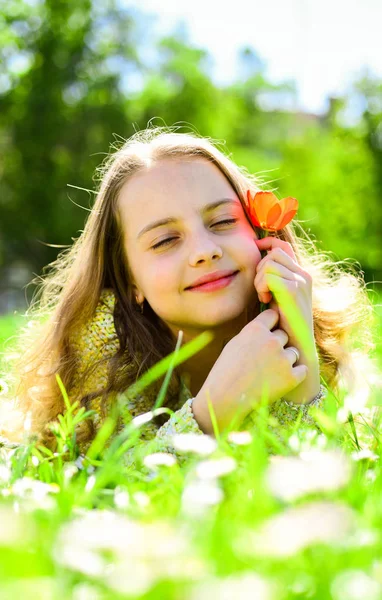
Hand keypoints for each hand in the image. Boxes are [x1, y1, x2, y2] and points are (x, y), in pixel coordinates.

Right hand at [192, 309, 307, 435]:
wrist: (225, 399)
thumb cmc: (226, 371)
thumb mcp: (235, 344)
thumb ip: (254, 333)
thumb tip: (270, 327)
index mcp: (256, 329)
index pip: (273, 315)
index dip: (271, 324)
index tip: (268, 332)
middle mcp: (272, 341)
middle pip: (284, 335)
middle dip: (276, 344)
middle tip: (264, 359)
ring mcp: (283, 359)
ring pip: (293, 352)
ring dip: (285, 360)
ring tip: (269, 372)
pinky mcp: (291, 378)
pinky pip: (302, 370)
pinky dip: (295, 374)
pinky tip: (281, 380)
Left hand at [254, 237, 319, 403]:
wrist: (296, 345)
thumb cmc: (283, 325)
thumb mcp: (277, 298)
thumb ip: (272, 281)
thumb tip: (257, 264)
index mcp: (301, 275)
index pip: (283, 246)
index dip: (267, 243)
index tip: (255, 248)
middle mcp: (303, 275)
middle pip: (274, 253)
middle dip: (260, 269)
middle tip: (262, 291)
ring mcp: (300, 281)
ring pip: (269, 263)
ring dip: (260, 280)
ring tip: (264, 297)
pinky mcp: (293, 290)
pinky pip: (268, 276)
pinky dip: (262, 287)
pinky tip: (266, 300)